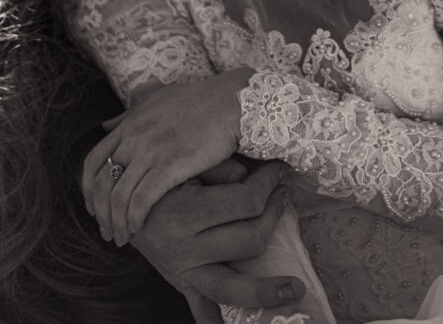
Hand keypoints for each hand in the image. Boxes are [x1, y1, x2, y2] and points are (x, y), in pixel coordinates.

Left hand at [83, 68, 252, 244]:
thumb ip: (130, 113)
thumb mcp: (158, 99)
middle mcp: (134, 137)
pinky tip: (139, 227)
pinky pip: (141, 200)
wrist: (231, 101)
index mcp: (130, 124)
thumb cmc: (200, 100)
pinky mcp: (170, 165)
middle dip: (100, 213)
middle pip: (101, 184)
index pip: (92, 162)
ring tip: (122, 238)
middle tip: (107, 231)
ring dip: (117, 222)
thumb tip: (105, 124)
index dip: (88, 190)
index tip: (94, 208)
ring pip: (119, 197)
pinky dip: (135, 218)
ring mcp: (151, 151)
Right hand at [127, 159, 305, 321]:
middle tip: (286, 196)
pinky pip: (202, 311)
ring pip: (231, 287)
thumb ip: (222, 169)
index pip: (245, 201)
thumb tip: (256, 179)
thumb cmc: (158, 179)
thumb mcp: (185, 164)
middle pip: (248, 240)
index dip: (269, 183)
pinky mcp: (181, 285)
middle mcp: (184, 248)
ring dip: (265, 291)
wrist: (119, 206)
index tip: (280, 171)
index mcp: (185, 212)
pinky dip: (219, 322)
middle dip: (275, 215)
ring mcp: (183, 273)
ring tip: (294, 289)